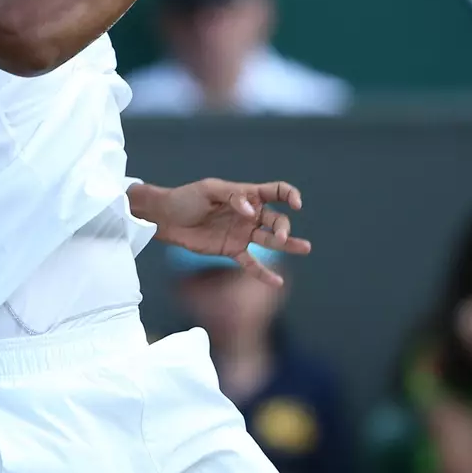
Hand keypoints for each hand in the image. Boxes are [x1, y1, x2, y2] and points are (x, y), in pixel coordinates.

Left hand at [148, 179, 309, 284]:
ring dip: (288, 244)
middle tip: (281, 237)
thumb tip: (249, 210)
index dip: (288, 195)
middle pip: (276, 219)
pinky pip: (252, 263)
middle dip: (283, 227)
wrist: (167, 218)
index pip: (275, 192)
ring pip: (270, 240)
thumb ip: (232, 197)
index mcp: (246, 195)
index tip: (296, 204)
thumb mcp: (209, 190)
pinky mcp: (232, 251)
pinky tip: (277, 282)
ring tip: (305, 248)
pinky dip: (263, 273)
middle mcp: (249, 215)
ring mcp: (242, 234)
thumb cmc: (186, 198)